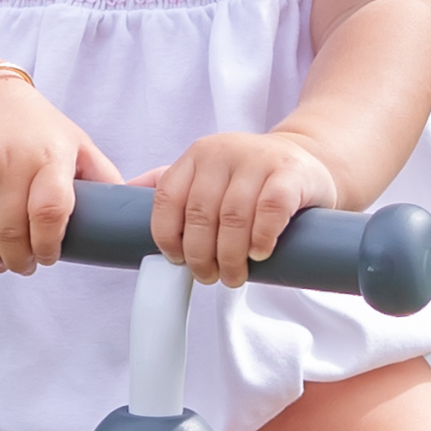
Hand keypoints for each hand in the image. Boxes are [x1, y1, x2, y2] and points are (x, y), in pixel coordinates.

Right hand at [0, 77, 122, 273]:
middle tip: (21, 267)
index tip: (47, 258)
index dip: (47, 245)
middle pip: (12, 228)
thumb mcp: (78, 145)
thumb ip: (103, 178)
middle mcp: (14, 156)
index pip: (50, 212)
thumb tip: (129, 213)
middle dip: (17, 260)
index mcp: (52, 155)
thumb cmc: (40, 129)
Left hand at [147, 131, 338, 286]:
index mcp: (196, 156)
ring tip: (234, 276)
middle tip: (209, 277)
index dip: (167, 236)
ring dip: (230, 256)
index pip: (167, 197)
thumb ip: (171, 184)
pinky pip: (270, 209)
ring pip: (233, 217)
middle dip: (200, 256)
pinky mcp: (291, 173)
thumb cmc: (250, 179)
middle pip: (200, 214)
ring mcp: (258, 160)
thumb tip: (122, 198)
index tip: (176, 261)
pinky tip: (259, 253)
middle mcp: (223, 152)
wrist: (308, 161)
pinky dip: (261, 238)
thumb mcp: (207, 174)